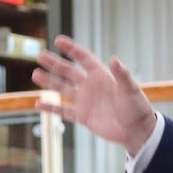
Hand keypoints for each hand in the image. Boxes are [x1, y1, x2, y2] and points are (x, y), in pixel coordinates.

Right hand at [32, 35, 157, 154]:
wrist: (135, 131)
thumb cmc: (136, 108)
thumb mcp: (130, 89)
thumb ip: (121, 75)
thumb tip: (114, 59)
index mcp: (101, 75)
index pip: (83, 58)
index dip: (71, 49)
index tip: (58, 41)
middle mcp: (91, 86)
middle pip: (69, 72)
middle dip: (55, 63)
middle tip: (40, 55)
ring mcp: (85, 101)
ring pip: (63, 89)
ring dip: (49, 82)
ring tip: (35, 74)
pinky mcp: (82, 116)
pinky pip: (63, 111)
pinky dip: (51, 109)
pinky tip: (38, 104)